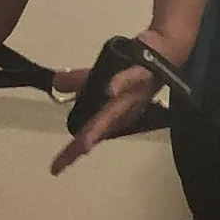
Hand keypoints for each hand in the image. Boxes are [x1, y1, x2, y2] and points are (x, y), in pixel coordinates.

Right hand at [49, 25, 182, 174]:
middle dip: (87, 141)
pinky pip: (130, 79)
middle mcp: (124, 108)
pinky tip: (109, 91)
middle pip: (102, 127)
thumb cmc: (134, 67)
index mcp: (113, 112)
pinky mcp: (142, 72)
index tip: (55, 169)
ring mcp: (134, 92)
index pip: (89, 134)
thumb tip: (56, 82)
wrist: (164, 50)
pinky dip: (118, 84)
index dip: (72, 153)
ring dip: (101, 124)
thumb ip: (78, 81)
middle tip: (74, 154)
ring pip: (115, 109)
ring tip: (86, 140)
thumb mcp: (100, 74)